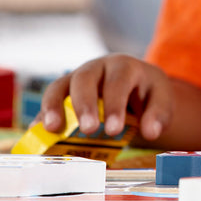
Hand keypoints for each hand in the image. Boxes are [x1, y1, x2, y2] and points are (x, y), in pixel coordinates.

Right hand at [40, 53, 173, 142]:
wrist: (134, 86)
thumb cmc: (146, 92)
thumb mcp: (160, 98)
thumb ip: (159, 114)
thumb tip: (151, 132)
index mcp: (124, 66)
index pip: (118, 81)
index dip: (114, 105)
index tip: (113, 130)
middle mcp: (97, 68)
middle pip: (85, 79)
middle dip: (84, 104)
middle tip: (88, 130)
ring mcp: (76, 79)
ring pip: (60, 86)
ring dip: (53, 106)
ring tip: (53, 129)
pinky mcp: (62, 95)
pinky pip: (48, 103)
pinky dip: (42, 116)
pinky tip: (39, 133)